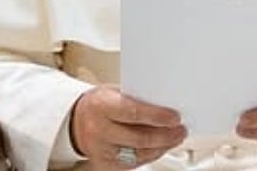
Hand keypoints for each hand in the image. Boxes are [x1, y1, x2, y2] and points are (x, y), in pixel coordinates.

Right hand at [70, 85, 186, 167]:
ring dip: (162, 147)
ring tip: (175, 138)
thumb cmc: (99, 104)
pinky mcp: (105, 165)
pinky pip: (133, 164)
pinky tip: (159, 148)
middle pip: (139, 138)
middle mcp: (98, 130)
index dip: (157, 116)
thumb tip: (164, 104)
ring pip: (139, 154)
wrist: (76, 122)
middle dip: (165, 135)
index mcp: (100, 106)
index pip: (133, 112)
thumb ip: (135, 98)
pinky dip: (150, 156)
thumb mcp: (113, 92)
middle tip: (180, 130)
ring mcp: (100, 150)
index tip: (175, 117)